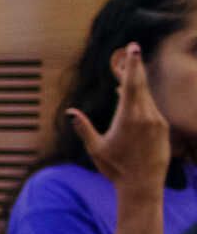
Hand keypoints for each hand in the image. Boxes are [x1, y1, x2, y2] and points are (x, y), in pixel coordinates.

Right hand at [73, 45, 173, 198]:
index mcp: (128, 117)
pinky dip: (141, 100)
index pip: (131, 84)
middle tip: (133, 49)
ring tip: (124, 76)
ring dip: (135, 86)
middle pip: (141, 85)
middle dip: (134, 68)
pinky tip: (132, 100)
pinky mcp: (163, 128)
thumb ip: (84, 128)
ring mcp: (157, 121)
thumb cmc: (116, 168)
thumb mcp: (96, 148)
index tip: (133, 48)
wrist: (143, 185)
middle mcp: (146, 116)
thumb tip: (71, 112)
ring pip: (146, 96)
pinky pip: (151, 107)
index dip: (132, 65)